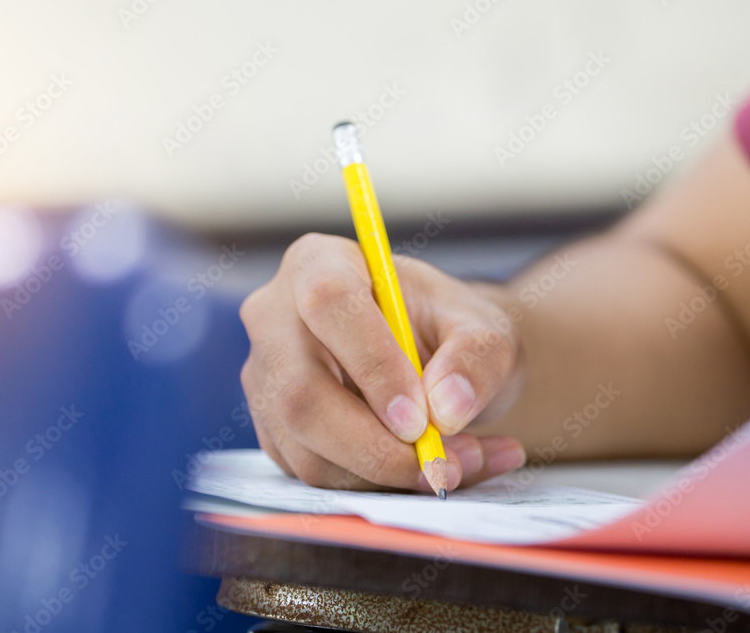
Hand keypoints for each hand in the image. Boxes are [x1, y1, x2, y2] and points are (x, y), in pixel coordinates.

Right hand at [239, 233, 526, 493]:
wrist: (436, 360)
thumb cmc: (451, 330)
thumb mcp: (485, 329)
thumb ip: (477, 358)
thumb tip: (447, 407)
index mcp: (319, 263)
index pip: (329, 303)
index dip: (372, 363)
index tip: (421, 418)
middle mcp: (274, 317)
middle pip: (301, 391)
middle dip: (376, 446)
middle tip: (443, 467)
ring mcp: (265, 376)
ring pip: (305, 446)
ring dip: (385, 474)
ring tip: (459, 466)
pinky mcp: (273, 428)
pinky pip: (312, 473)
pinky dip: (376, 487)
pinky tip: (427, 471)